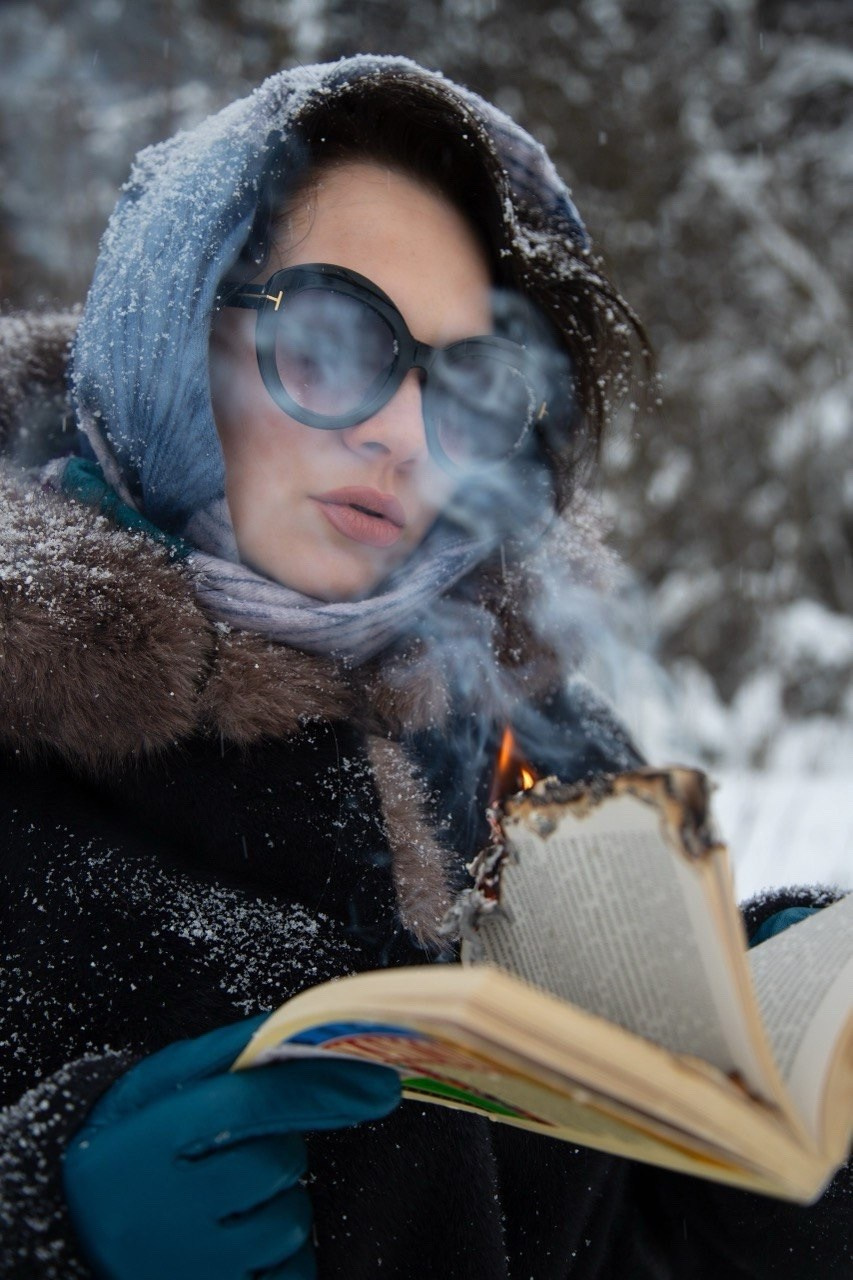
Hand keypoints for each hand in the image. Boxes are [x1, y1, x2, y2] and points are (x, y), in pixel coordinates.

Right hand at [63, 1017, 399, 1278]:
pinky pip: (289, 1273)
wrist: (72, 1227)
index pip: (248, 1104)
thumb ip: (227, 1052)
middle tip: (236, 1151)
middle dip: (277, 1148)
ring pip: (288, 1221)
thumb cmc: (126, 1145)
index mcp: (143, 1141)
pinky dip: (279, 1255)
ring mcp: (187, 1270)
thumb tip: (300, 1029)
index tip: (380, 1082)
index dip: (320, 1087)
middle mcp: (159, 1212)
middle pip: (276, 1165)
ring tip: (224, 1202)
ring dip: (276, 1203)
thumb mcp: (156, 1085)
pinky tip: (234, 1242)